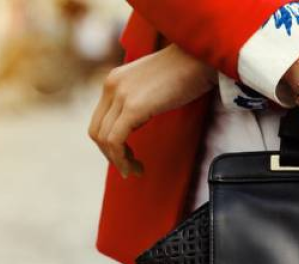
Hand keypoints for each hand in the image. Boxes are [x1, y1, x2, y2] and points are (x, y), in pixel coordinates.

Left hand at [88, 44, 216, 177]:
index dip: (110, 142)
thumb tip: (137, 121)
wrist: (202, 58)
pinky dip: (121, 159)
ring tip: (134, 170)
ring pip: (104, 139)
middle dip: (111, 155)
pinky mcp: (133, 107)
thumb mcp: (154, 84)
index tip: (127, 155)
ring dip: (118, 160)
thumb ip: (140, 98)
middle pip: (97, 131)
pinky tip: (135, 166)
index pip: (101, 119)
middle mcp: (112, 86)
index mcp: (114, 80)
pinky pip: (115, 141)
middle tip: (129, 168)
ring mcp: (120, 95)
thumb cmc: (188, 71)